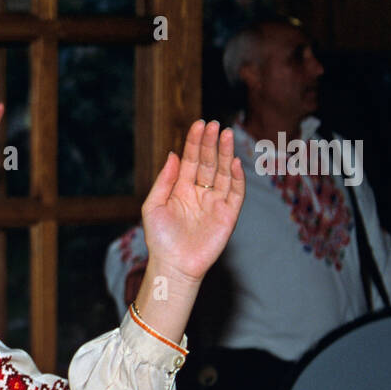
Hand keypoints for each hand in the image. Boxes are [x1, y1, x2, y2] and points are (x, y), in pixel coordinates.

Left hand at [141, 120, 244, 284]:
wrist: (174, 265)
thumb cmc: (160, 239)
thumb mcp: (153, 206)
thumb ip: (164, 180)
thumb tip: (173, 154)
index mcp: (181, 189)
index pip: (191, 160)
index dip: (195, 142)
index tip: (199, 124)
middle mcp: (199, 193)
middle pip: (208, 162)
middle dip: (211, 143)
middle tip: (215, 124)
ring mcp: (215, 203)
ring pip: (223, 172)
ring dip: (225, 153)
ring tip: (226, 134)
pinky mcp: (228, 215)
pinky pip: (235, 192)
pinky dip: (237, 177)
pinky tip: (234, 162)